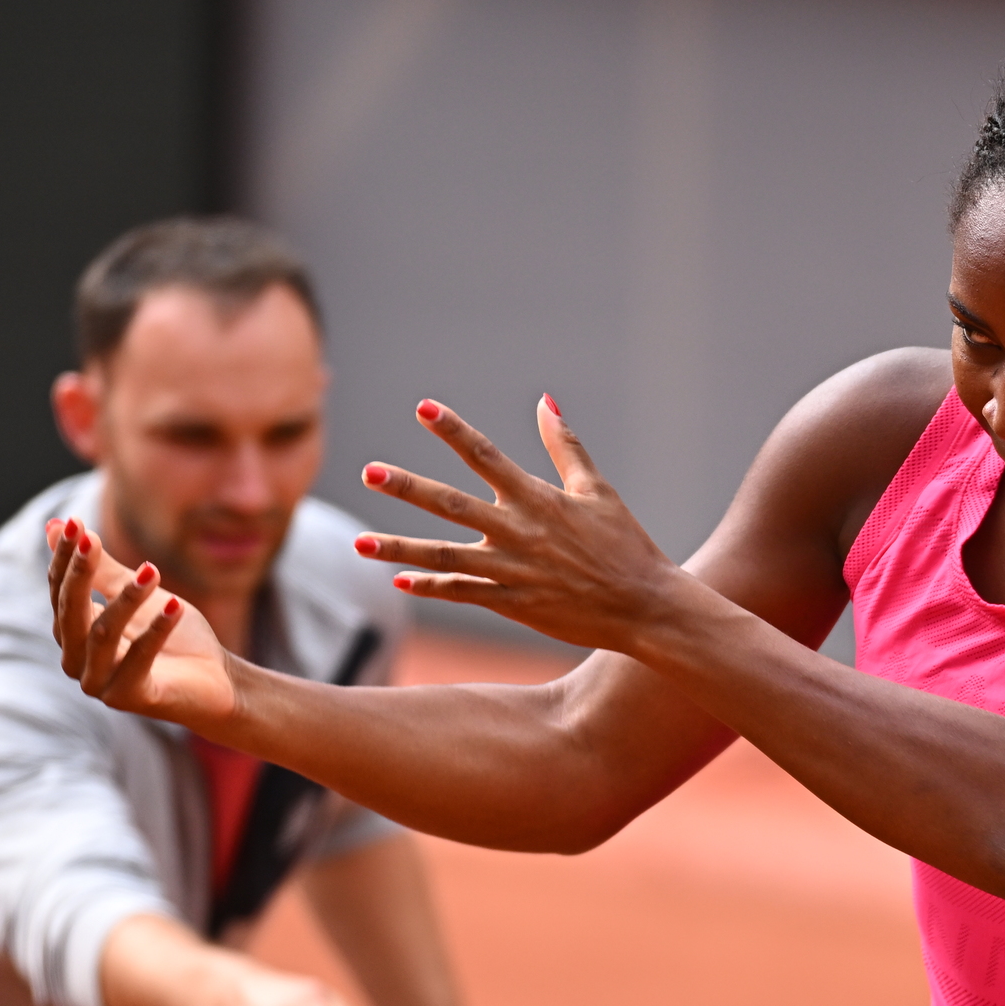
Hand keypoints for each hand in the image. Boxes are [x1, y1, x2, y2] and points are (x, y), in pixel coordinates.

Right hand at [44, 516, 235, 724]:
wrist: (216, 681)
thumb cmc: (172, 636)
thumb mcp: (135, 594)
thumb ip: (99, 567)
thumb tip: (56, 525)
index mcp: (72, 636)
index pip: (59, 591)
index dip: (65, 558)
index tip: (75, 523)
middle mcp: (77, 662)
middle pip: (70, 613)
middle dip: (80, 573)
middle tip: (92, 538)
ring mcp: (100, 684)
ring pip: (103, 634)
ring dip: (127, 599)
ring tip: (152, 571)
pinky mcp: (130, 698)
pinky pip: (139, 659)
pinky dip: (157, 630)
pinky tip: (175, 606)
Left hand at [355, 395, 686, 650]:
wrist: (645, 606)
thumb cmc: (625, 545)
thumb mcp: (596, 490)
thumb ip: (565, 445)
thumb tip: (546, 399)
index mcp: (538, 498)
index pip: (486, 456)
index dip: (454, 431)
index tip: (424, 408)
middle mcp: (519, 532)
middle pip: (451, 504)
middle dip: (408, 488)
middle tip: (368, 471)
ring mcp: (513, 571)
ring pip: (444, 556)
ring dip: (399, 548)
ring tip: (359, 541)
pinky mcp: (514, 604)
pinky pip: (464, 593)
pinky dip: (432, 586)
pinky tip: (400, 579)